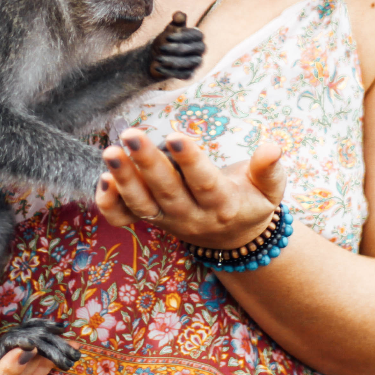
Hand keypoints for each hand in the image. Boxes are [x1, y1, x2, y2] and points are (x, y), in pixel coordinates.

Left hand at [94, 128, 285, 250]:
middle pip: (167, 191)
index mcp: (222, 205)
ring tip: (111, 153)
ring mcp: (167, 221)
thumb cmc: (251, 202)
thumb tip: (273, 148)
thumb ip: (269, 170)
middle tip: (131, 134)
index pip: (204, 183)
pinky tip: (101, 181)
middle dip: (147, 163)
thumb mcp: (270, 189)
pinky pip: (125, 219)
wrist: (234, 239)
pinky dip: (109, 205)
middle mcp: (191, 216)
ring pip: (142, 205)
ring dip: (124, 180)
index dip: (191, 161)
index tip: (177, 136)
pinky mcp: (150, 221)